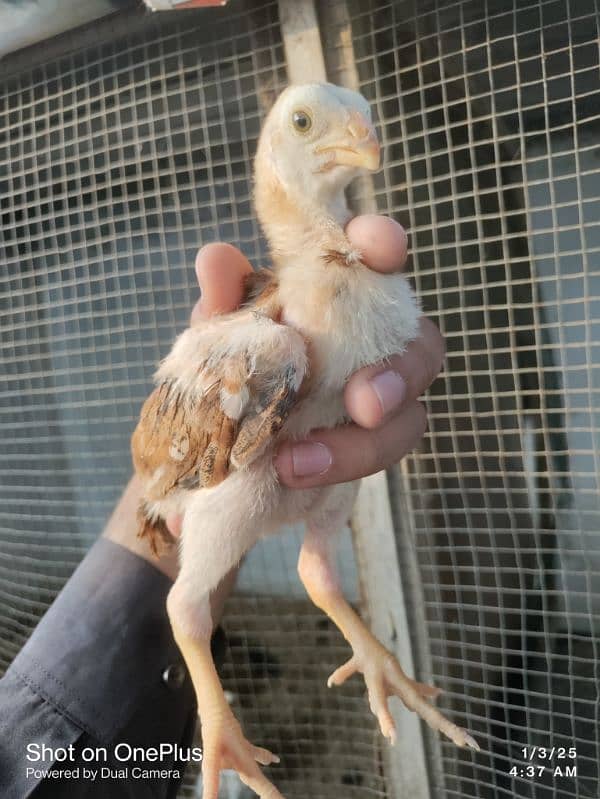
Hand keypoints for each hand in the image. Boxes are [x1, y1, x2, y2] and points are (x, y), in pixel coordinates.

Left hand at [192, 214, 443, 489]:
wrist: (223, 437)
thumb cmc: (237, 361)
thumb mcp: (220, 332)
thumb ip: (224, 301)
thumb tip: (216, 259)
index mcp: (344, 295)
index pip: (378, 257)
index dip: (386, 244)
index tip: (380, 246)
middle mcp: (375, 343)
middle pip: (423, 348)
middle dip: (400, 374)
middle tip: (363, 404)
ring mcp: (379, 400)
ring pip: (409, 418)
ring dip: (365, 444)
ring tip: (301, 462)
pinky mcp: (367, 446)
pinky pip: (374, 459)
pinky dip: (336, 468)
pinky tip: (291, 473)